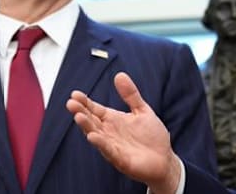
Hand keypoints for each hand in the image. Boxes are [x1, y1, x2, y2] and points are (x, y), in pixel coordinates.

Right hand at [66, 72, 181, 193]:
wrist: (165, 159)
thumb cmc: (152, 136)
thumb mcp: (142, 110)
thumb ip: (131, 94)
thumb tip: (119, 75)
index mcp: (113, 120)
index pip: (95, 109)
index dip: (85, 102)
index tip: (74, 94)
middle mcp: (109, 133)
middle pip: (91, 121)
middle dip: (80, 112)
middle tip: (71, 103)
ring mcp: (113, 146)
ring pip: (96, 135)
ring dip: (87, 127)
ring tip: (78, 116)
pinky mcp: (121, 160)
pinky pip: (109, 151)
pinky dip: (101, 144)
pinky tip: (93, 136)